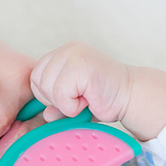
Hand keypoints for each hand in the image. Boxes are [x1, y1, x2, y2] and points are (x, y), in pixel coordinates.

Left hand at [30, 41, 165, 140]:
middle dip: (54, 99)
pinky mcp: (82, 66)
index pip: (35, 76)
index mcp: (61, 53)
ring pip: (47, 87)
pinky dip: (72, 106)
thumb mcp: (71, 102)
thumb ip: (55, 105)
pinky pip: (61, 93)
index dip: (47, 94)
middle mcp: (66, 50)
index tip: (70, 97)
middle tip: (79, 99)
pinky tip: (88, 100)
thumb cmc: (101, 99)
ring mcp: (74, 55)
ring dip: (64, 103)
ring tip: (84, 98)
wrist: (130, 97)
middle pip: (37, 81)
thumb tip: (46, 115)